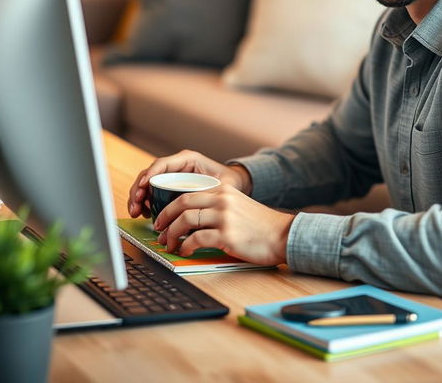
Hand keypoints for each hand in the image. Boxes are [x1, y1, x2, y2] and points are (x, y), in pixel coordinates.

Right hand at [127, 149, 251, 217]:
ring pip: (147, 184)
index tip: (143, 186)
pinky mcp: (169, 186)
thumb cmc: (228, 181)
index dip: (150, 175)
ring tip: (136, 213)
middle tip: (135, 206)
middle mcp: (177, 165)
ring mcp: (171, 176)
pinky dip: (146, 203)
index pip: (162, 164)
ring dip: (138, 198)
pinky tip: (144, 214)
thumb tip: (193, 208)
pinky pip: (152, 192)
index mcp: (188, 159)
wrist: (234, 184)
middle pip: (150, 174)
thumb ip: (207, 193)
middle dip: (139, 190)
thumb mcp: (220, 185)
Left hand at [154, 184, 293, 265]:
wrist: (283, 235)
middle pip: (182, 203)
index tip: (163, 218)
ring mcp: (224, 217)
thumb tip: (190, 218)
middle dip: (165, 218)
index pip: (188, 192)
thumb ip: (217, 205)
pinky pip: (196, 239)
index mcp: (223, 190)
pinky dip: (186, 246)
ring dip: (172, 234)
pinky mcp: (227, 236)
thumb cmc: (261, 225)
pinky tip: (186, 251)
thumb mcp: (238, 205)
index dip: (170, 206)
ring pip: (186, 220)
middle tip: (159, 230)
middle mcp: (222, 200)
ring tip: (169, 244)